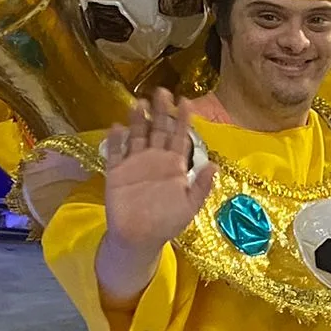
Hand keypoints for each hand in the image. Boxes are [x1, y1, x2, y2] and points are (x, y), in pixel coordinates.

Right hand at [103, 88, 214, 252]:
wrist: (139, 239)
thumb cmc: (166, 223)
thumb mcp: (189, 207)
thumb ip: (201, 186)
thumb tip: (214, 165)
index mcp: (174, 165)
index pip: (179, 136)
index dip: (182, 119)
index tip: (186, 101)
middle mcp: (154, 159)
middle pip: (157, 129)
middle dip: (160, 111)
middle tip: (162, 91)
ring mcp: (134, 164)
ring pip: (136, 136)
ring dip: (137, 120)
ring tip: (139, 103)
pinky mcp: (116, 172)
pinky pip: (115, 152)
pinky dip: (116, 140)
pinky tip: (117, 127)